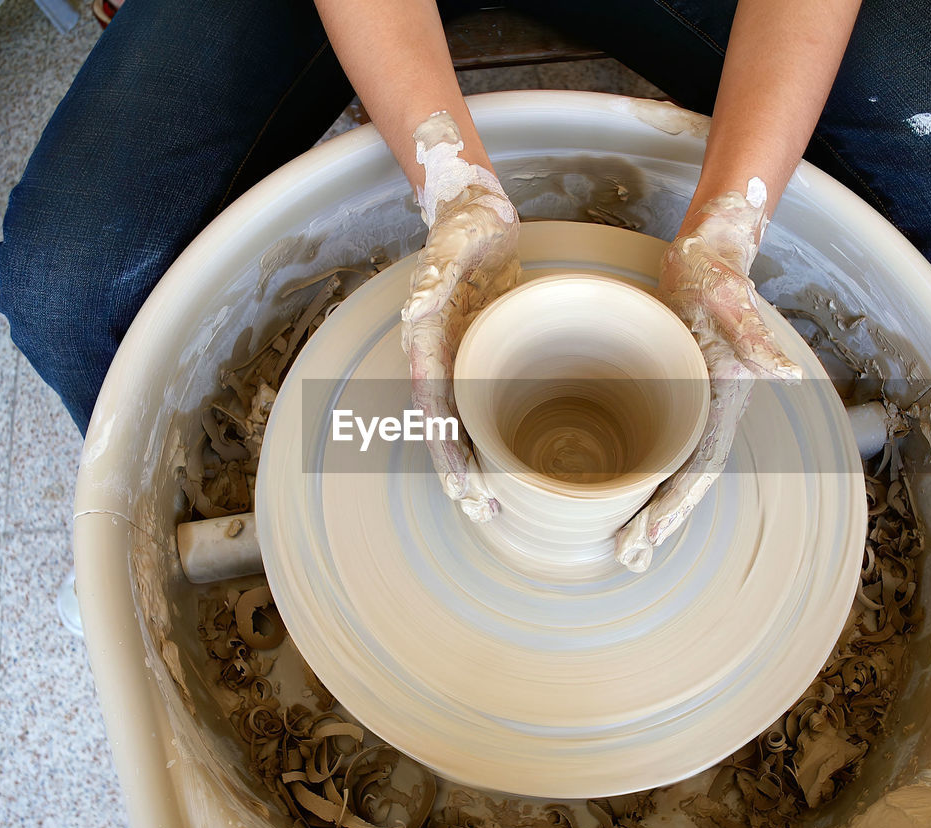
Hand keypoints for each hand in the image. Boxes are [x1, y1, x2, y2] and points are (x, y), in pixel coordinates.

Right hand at [402, 112, 519, 521]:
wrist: (474, 210)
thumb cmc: (463, 226)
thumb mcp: (450, 245)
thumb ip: (433, 276)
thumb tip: (416, 311)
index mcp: (427, 342)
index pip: (433, 411)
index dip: (446, 455)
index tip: (464, 490)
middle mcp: (439, 359)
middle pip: (445, 429)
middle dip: (461, 475)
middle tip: (485, 513)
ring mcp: (460, 359)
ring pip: (462, 423)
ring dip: (476, 463)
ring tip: (497, 501)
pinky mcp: (482, 353)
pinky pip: (484, 403)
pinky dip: (493, 434)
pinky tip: (514, 456)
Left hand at [615, 178, 799, 571]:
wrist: (706, 255)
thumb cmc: (718, 275)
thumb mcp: (732, 300)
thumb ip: (754, 336)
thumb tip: (784, 374)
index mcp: (723, 402)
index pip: (701, 468)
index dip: (675, 507)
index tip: (648, 538)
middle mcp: (707, 414)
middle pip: (682, 482)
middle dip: (657, 524)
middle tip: (626, 560)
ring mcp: (686, 409)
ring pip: (667, 471)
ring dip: (646, 510)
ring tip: (619, 547)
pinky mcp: (667, 398)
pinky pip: (652, 446)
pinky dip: (635, 476)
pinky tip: (609, 493)